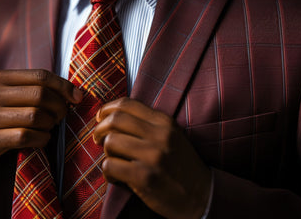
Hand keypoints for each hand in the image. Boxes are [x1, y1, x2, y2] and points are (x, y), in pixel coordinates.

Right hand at [0, 69, 82, 180]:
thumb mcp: (1, 92)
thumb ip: (28, 87)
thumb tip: (70, 91)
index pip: (40, 76)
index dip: (63, 86)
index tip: (77, 97)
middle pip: (41, 95)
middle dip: (59, 106)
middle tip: (62, 115)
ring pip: (35, 116)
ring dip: (50, 123)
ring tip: (50, 126)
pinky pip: (26, 136)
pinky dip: (42, 138)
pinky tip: (42, 139)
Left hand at [93, 98, 211, 218]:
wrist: (203, 196)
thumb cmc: (181, 167)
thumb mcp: (171, 137)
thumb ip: (148, 125)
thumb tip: (113, 116)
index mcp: (164, 122)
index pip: (127, 104)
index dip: (107, 109)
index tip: (100, 118)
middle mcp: (160, 135)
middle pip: (115, 120)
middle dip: (99, 129)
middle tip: (97, 139)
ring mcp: (153, 155)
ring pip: (110, 142)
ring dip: (105, 153)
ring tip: (113, 161)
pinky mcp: (145, 177)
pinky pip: (110, 166)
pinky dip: (108, 172)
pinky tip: (116, 177)